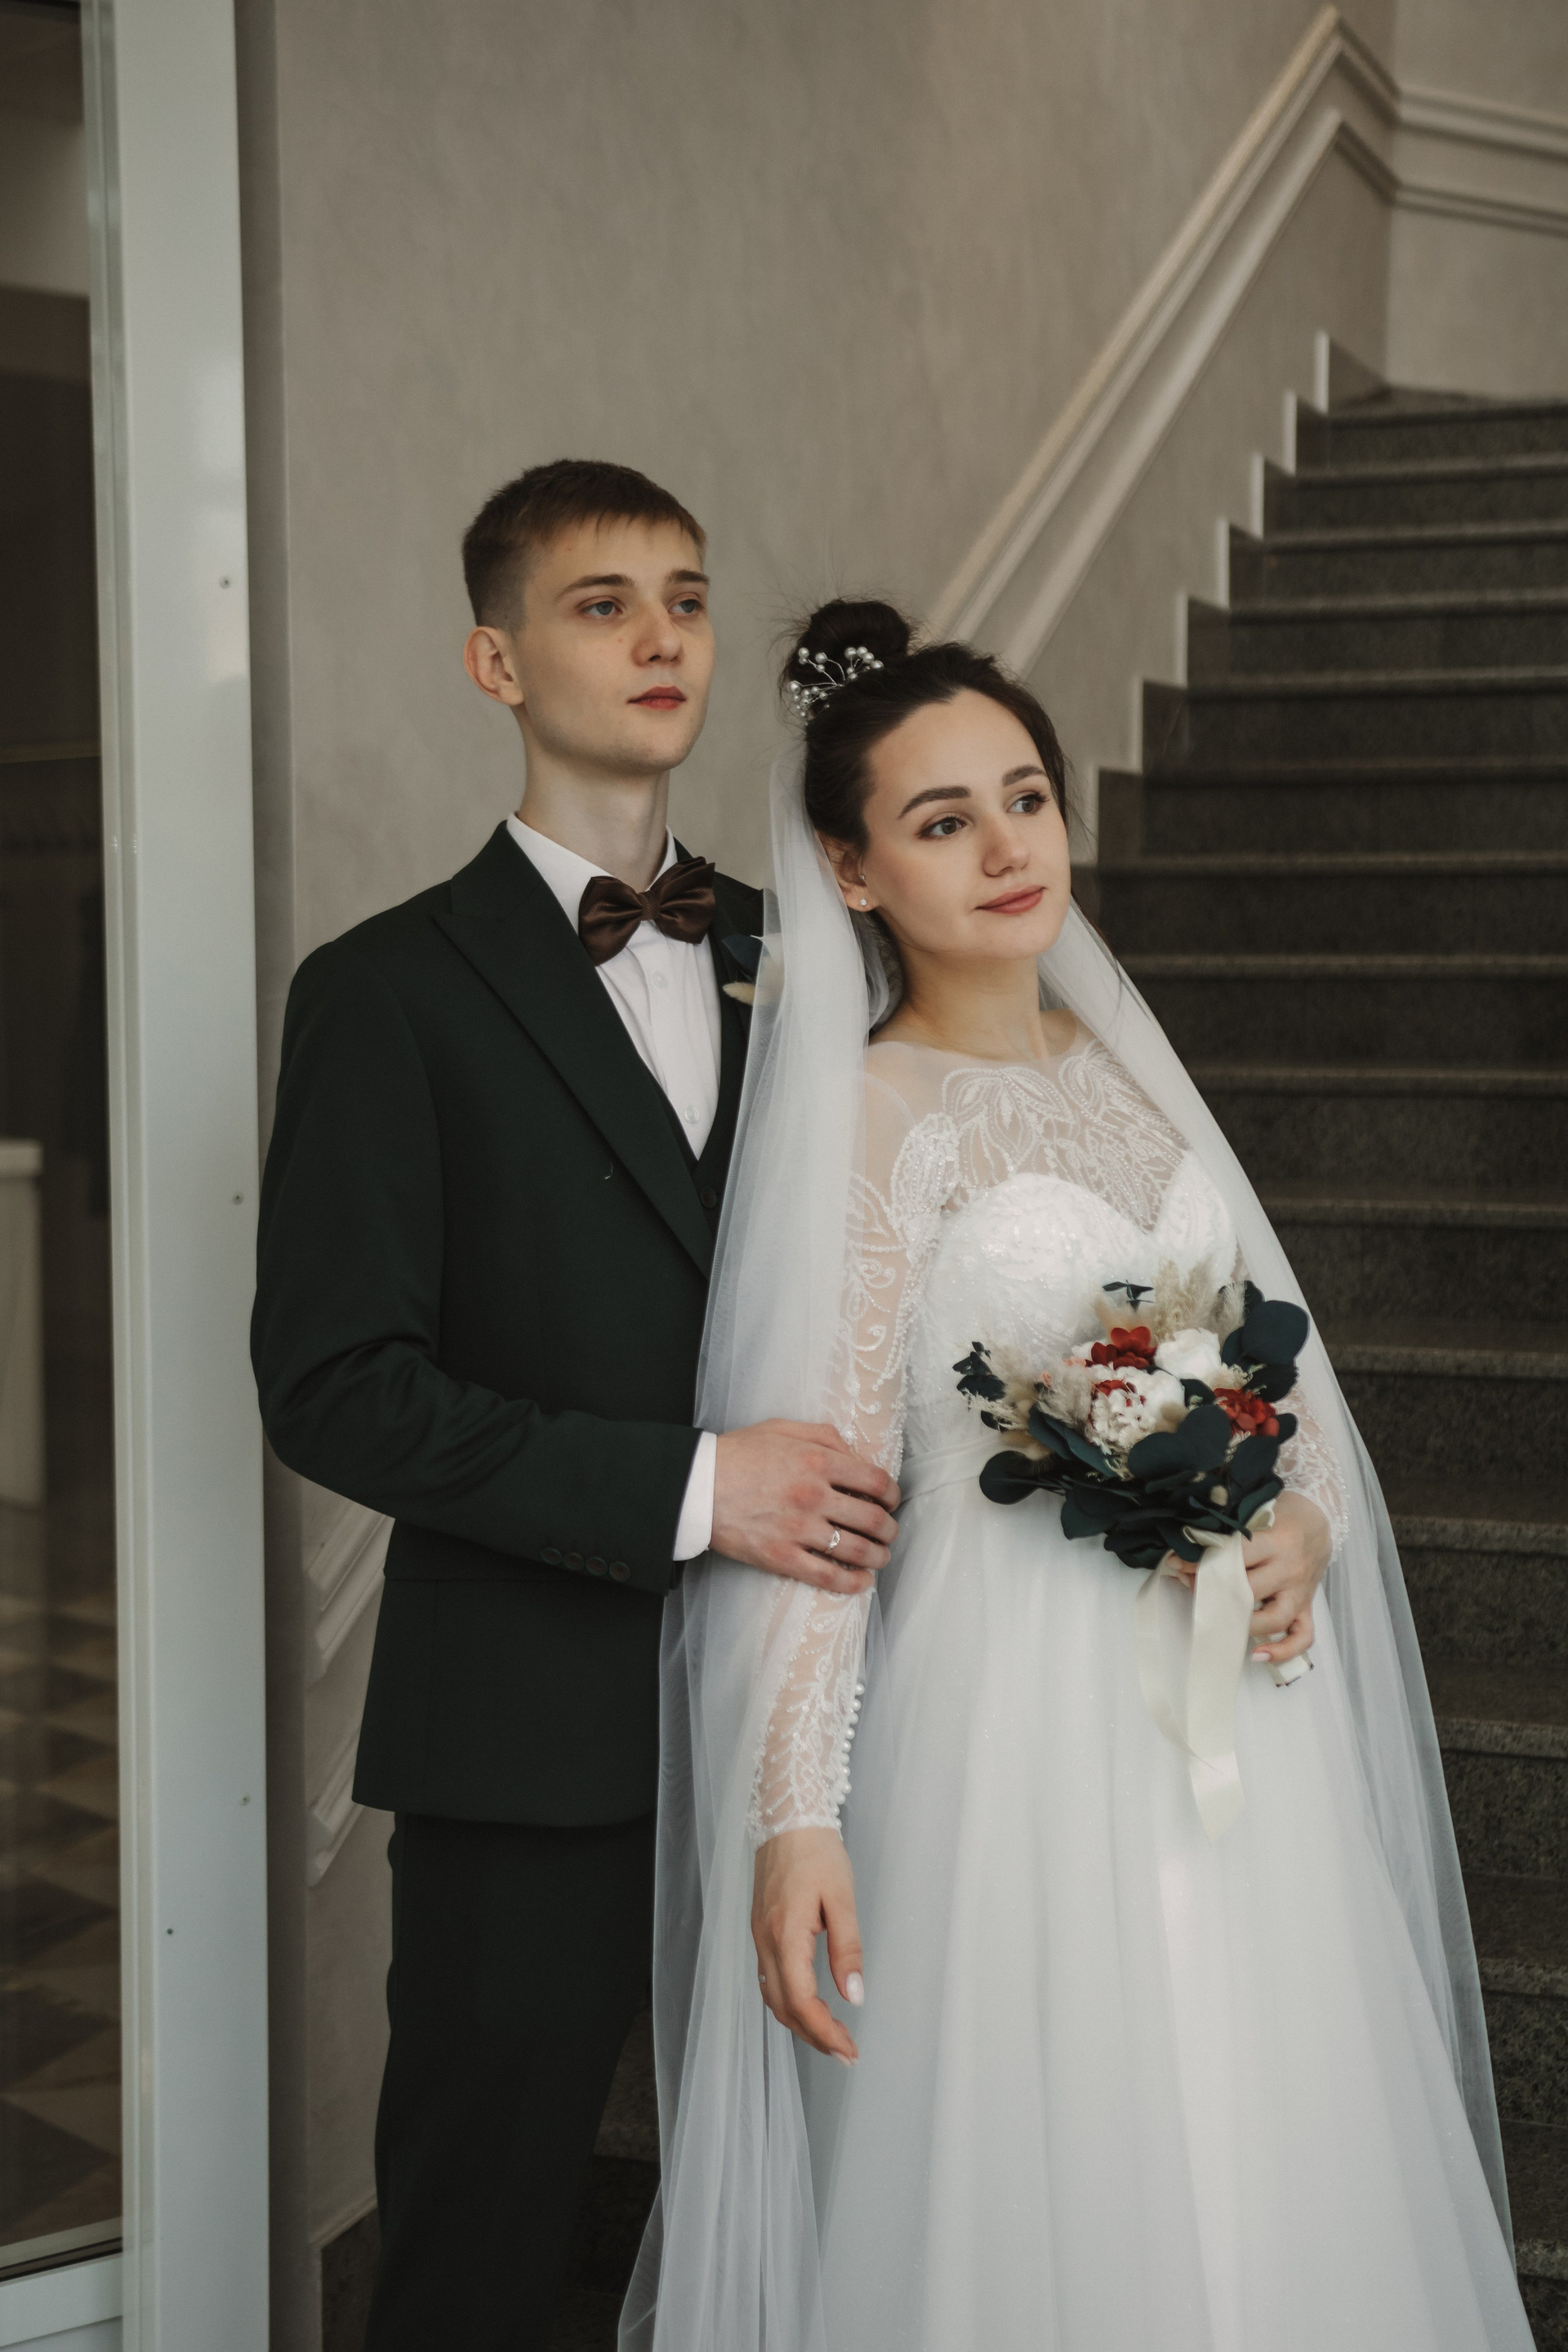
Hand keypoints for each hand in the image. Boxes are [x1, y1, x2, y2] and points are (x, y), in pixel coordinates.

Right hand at [712, 1420, 899, 1594]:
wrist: (695, 1486)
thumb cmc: (738, 1454)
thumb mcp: (782, 1429)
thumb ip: (824, 1436)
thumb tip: (856, 1454)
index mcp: (818, 1461)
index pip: (875, 1481)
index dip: (892, 1494)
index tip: (891, 1500)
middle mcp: (814, 1495)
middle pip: (873, 1519)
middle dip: (889, 1529)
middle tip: (889, 1532)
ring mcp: (799, 1529)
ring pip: (857, 1550)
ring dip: (878, 1557)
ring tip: (881, 1557)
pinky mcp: (782, 1557)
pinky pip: (827, 1576)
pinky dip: (852, 1582)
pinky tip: (861, 1581)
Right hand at [752, 1826, 862, 2061]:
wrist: (787, 1815)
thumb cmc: (816, 1850)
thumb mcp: (842, 1897)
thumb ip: (847, 1948)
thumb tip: (854, 1995)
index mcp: (785, 1935)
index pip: (801, 2001)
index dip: (825, 2032)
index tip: (849, 2049)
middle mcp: (765, 1940)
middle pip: (783, 2007)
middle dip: (814, 2036)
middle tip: (845, 2052)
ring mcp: (758, 1935)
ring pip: (772, 1996)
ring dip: (799, 2022)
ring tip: (831, 2036)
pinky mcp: (760, 1928)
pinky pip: (768, 1978)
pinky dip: (788, 2001)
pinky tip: (808, 2004)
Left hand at [1166, 1488, 1329, 1664]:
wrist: (1321, 1517)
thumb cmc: (1285, 1513)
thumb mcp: (1258, 1513)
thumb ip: (1231, 1533)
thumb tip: (1191, 1549)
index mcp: (1277, 1543)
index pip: (1235, 1558)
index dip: (1203, 1564)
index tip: (1178, 1564)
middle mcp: (1290, 1570)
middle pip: (1248, 1591)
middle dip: (1214, 1592)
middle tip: (1190, 1586)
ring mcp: (1300, 1592)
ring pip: (1272, 1620)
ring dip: (1241, 1623)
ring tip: (1217, 1617)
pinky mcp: (1307, 1606)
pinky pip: (1302, 1637)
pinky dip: (1282, 1650)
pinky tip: (1258, 1654)